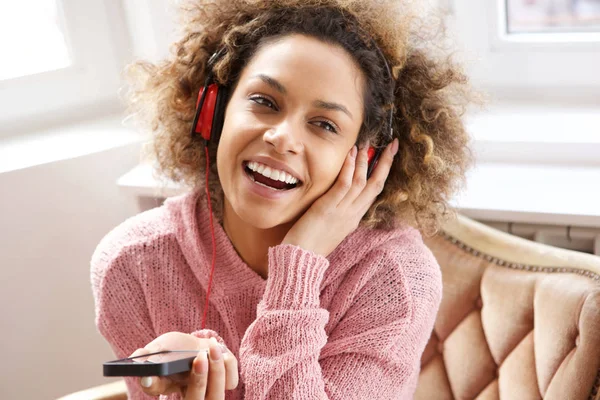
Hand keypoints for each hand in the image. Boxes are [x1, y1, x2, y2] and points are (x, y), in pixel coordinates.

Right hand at [130, 331, 237, 398]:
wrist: (189, 346)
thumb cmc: (169, 353)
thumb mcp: (156, 355)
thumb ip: (147, 359)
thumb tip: (139, 355)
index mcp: (173, 393)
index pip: (165, 394)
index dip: (155, 386)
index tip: (150, 375)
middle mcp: (193, 398)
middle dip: (199, 380)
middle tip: (198, 358)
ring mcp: (210, 394)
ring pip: (217, 394)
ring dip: (217, 369)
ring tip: (211, 346)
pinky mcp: (226, 383)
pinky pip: (231, 381)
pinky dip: (227, 365)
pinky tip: (218, 351)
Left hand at [282, 138, 398, 256]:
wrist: (301, 259)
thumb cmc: (311, 245)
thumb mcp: (331, 228)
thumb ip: (339, 213)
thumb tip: (339, 200)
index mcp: (354, 218)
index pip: (374, 191)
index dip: (383, 172)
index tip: (389, 156)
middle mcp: (352, 213)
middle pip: (375, 184)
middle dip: (386, 163)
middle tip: (393, 144)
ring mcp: (342, 211)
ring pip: (361, 182)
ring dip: (365, 161)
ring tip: (366, 143)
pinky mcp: (328, 208)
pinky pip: (343, 185)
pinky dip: (349, 169)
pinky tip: (351, 155)